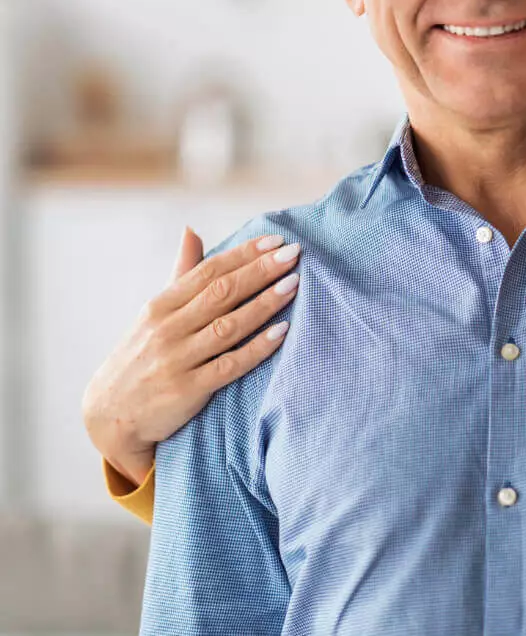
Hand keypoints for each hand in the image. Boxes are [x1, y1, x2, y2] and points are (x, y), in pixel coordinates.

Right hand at [82, 227, 300, 485]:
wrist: (110, 416)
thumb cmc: (141, 356)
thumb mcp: (153, 313)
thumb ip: (180, 273)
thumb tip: (192, 230)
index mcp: (160, 306)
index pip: (208, 271)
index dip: (243, 254)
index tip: (275, 240)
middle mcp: (167, 329)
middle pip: (221, 293)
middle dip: (259, 271)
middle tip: (293, 253)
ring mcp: (177, 360)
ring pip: (228, 326)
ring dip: (263, 303)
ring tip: (293, 284)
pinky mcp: (188, 390)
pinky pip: (229, 365)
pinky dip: (256, 348)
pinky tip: (282, 332)